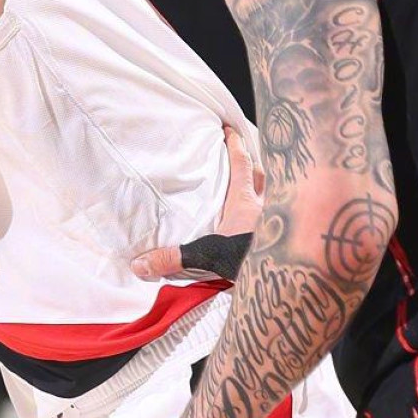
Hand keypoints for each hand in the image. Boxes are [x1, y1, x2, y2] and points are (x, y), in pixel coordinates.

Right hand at [132, 122, 262, 283]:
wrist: (276, 288)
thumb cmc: (247, 266)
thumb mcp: (205, 257)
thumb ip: (171, 259)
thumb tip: (139, 264)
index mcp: (246, 203)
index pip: (242, 164)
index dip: (235, 145)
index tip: (228, 130)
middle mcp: (265, 209)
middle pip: (261, 176)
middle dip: (252, 164)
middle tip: (240, 157)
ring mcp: (275, 224)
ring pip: (271, 195)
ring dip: (260, 189)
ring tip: (247, 186)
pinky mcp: (278, 241)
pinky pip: (273, 216)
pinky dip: (264, 213)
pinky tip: (254, 223)